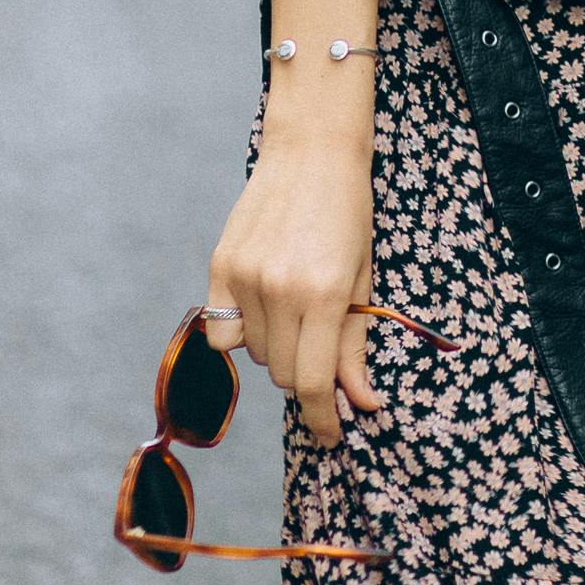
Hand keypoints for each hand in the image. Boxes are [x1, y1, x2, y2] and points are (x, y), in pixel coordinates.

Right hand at [204, 113, 380, 450]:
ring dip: (275, 346)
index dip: (323, 419)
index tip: (332, 435)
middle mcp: (280, 290)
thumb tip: (359, 404)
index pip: (312, 384)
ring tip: (295, 304)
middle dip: (303, 373)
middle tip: (319, 345)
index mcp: (324, 294)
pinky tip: (263, 302)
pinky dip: (242, 330)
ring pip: (254, 353)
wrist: (313, 149)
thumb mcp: (363, 276)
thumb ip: (354, 344)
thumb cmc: (349, 211)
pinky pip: (222, 331)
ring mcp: (245, 278)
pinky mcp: (220, 266)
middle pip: (282, 374)